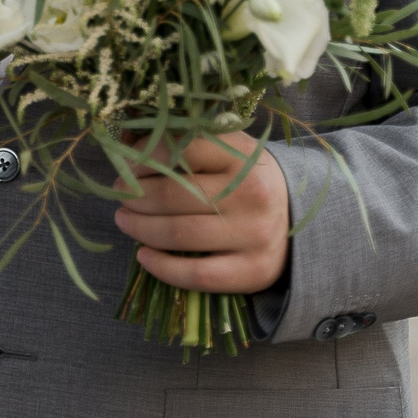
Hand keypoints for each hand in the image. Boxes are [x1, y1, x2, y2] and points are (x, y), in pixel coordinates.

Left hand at [111, 129, 290, 295]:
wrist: (298, 218)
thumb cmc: (247, 180)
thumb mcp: (227, 152)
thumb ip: (185, 145)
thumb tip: (128, 142)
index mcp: (243, 156)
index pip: (182, 148)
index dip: (145, 156)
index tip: (127, 165)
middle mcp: (251, 194)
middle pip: (174, 195)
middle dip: (135, 196)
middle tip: (119, 195)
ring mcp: (254, 235)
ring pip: (180, 234)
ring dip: (140, 229)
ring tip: (123, 221)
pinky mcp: (253, 271)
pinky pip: (197, 274)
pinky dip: (162, 267)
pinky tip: (143, 257)